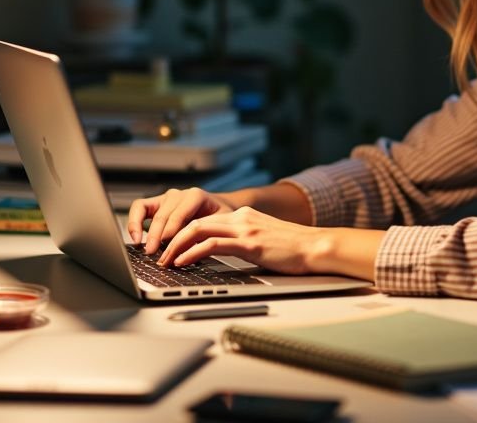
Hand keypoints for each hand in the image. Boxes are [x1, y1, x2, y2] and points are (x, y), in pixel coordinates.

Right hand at [127, 188, 238, 253]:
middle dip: (155, 236)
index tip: (165, 247)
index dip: (170, 232)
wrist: (221, 205)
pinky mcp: (156, 203)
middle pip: (162, 215)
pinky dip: (134, 221)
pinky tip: (135, 237)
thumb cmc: (221, 216)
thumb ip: (205, 236)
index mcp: (196, 196)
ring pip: (146, 209)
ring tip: (141, 246)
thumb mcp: (219, 226)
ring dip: (140, 227)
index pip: (179, 215)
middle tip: (153, 254)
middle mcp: (178, 195)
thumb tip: (189, 254)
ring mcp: (166, 198)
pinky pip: (139, 208)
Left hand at [158, 206, 324, 273]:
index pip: (203, 220)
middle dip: (172, 239)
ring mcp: (244, 229)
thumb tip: (222, 254)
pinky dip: (192, 253)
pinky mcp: (249, 243)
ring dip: (176, 246)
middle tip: (160, 255)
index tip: (170, 247)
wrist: (316, 247)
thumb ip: (243, 241)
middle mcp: (240, 217)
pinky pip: (212, 245)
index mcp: (243, 216)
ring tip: (166, 261)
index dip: (182, 233)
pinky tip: (183, 261)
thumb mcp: (263, 240)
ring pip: (198, 230)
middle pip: (195, 222)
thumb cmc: (294, 250)